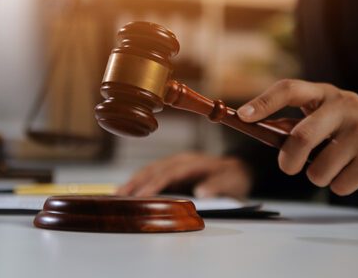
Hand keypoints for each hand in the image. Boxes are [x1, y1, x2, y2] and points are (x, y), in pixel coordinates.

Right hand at [116, 152, 252, 198]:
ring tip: (118, 194)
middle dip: (136, 182)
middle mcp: (180, 161)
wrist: (239, 168)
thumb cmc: (233, 176)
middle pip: (154, 169)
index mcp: (193, 163)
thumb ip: (217, 186)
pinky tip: (129, 190)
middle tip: (120, 196)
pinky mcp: (173, 171)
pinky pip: (152, 174)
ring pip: (150, 170)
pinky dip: (139, 181)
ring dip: (134, 181)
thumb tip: (201, 193)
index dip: (155, 184)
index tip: (142, 195)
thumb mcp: (231, 182)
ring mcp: (175, 164)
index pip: (169, 173)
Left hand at [237, 79, 357, 195]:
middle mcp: (344, 107)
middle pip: (300, 138)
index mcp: (326, 94)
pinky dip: (339, 186)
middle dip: (288, 160)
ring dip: (317, 176)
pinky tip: (352, 172)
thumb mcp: (327, 114)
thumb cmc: (352, 128)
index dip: (263, 102)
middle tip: (288, 167)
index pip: (289, 89)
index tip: (243, 116)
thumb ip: (296, 122)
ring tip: (332, 166)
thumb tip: (255, 128)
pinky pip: (338, 186)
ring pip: (317, 171)